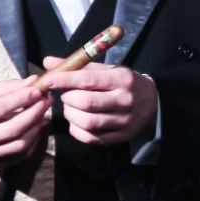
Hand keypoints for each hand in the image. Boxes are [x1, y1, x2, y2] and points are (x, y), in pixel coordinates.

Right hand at [0, 79, 49, 164]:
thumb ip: (6, 87)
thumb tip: (33, 81)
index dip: (21, 99)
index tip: (38, 90)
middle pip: (12, 130)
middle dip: (34, 113)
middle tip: (47, 100)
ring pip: (19, 144)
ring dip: (36, 127)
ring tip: (43, 111)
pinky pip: (21, 154)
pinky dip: (33, 139)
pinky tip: (36, 126)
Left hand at [39, 59, 158, 145]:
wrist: (151, 103)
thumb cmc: (123, 83)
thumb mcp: (107, 69)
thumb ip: (79, 66)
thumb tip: (48, 62)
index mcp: (122, 79)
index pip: (89, 80)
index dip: (65, 80)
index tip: (49, 79)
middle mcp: (124, 101)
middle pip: (86, 102)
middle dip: (67, 97)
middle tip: (65, 93)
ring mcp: (123, 122)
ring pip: (86, 122)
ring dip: (70, 113)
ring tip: (71, 106)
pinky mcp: (119, 137)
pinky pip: (90, 138)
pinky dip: (76, 129)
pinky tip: (76, 120)